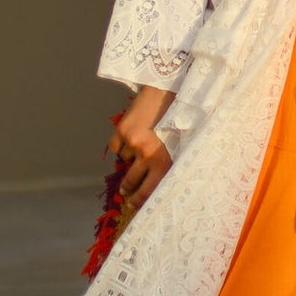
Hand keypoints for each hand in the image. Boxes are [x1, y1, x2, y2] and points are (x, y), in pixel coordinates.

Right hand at [107, 86, 176, 214]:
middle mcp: (146, 155)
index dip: (138, 201)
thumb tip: (154, 185)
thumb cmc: (180, 119)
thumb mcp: (181, 145)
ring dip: (129, 158)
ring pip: (124, 161)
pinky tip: (130, 137)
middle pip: (130, 181)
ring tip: (140, 146)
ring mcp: (132, 142)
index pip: (147, 191)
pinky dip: (120, 145)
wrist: (169, 90)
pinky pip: (115, 147)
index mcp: (164, 162)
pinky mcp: (122, 130)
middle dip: (127, 188)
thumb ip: (168, 164)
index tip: (131, 205)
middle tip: (126, 191)